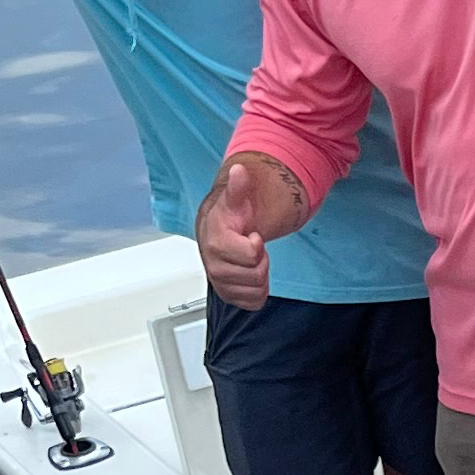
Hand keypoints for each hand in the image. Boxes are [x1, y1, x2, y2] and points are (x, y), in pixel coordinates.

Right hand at [196, 160, 272, 309]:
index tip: (252, 236)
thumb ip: (239, 187)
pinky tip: (250, 274)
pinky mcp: (228, 296)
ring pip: (256, 290)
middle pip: (256, 275)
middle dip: (261, 261)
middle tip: (252, 248)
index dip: (257, 246)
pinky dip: (258, 291)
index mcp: (215, 242)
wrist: (219, 232)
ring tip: (250, 260)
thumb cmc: (230, 218)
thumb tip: (239, 171)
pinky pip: (253, 303)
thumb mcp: (236, 200)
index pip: (251, 255)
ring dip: (260, 275)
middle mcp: (214, 266)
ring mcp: (220, 283)